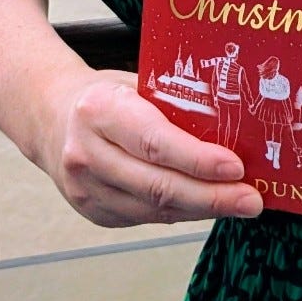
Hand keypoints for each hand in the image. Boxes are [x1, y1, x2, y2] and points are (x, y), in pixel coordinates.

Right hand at [40, 68, 263, 226]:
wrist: (50, 116)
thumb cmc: (104, 95)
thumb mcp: (135, 83)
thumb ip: (173, 103)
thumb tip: (230, 124)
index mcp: (100, 110)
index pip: (154, 142)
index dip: (197, 159)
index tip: (236, 167)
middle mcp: (87, 153)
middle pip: (157, 186)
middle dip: (211, 196)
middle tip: (251, 199)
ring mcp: (86, 189)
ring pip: (153, 209)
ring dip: (201, 209)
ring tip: (239, 204)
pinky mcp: (92, 211)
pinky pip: (144, 217)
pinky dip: (180, 213)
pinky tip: (205, 205)